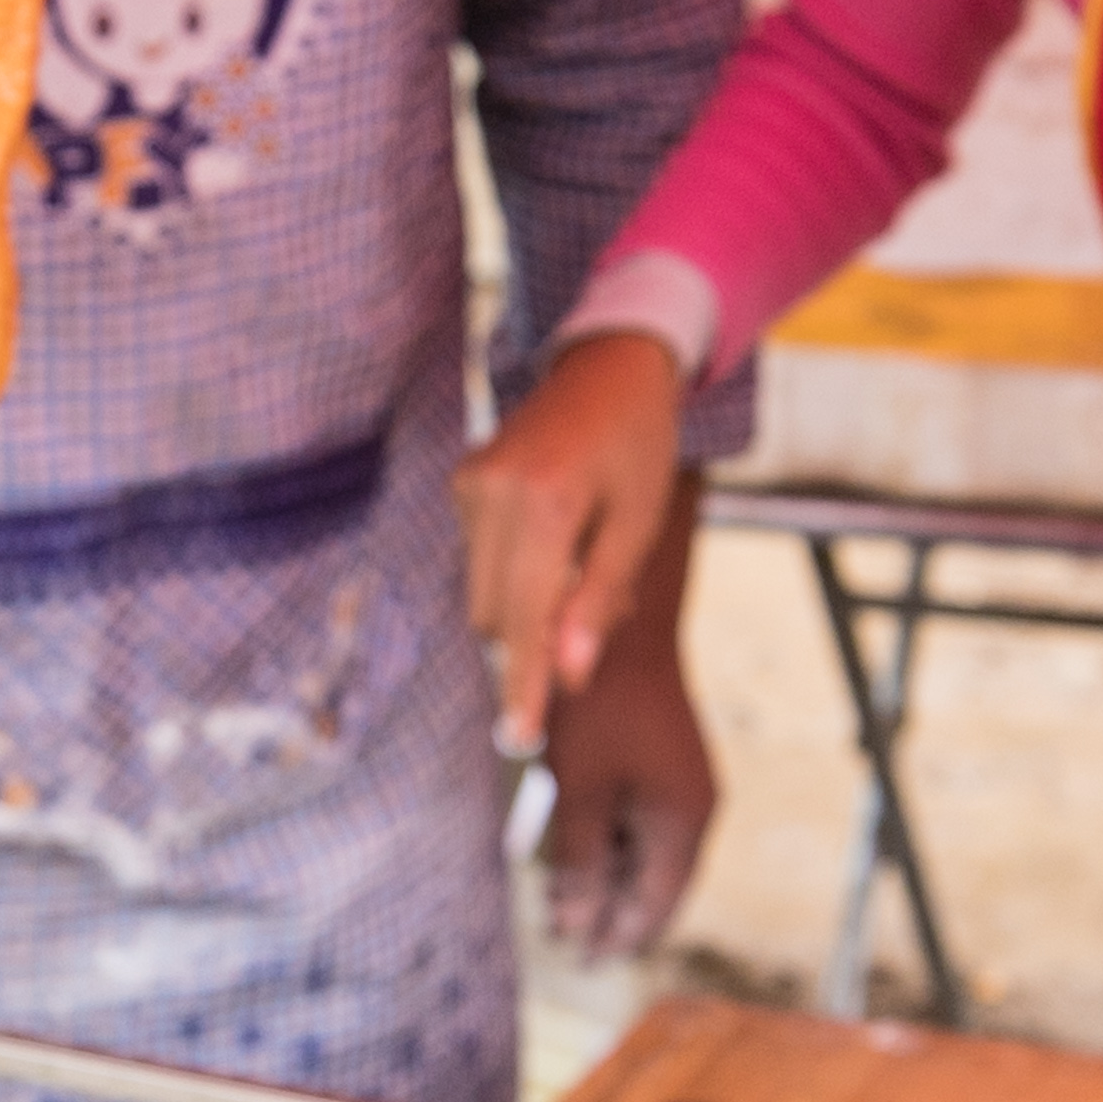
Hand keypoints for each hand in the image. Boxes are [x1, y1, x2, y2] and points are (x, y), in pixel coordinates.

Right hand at [457, 330, 688, 752]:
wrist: (613, 363)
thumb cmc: (640, 445)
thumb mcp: (638, 526)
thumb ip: (598, 601)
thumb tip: (567, 676)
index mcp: (543, 502)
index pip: (525, 619)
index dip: (525, 685)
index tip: (521, 738)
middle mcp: (491, 493)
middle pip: (496, 616)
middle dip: (537, 638)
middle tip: (595, 616)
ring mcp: (469, 485)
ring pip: (482, 593)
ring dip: (527, 604)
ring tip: (581, 564)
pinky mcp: (462, 482)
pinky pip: (478, 558)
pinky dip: (514, 571)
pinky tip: (557, 538)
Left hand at [531, 575, 719, 956]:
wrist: (619, 621)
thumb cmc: (597, 706)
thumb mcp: (580, 792)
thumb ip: (580, 864)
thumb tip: (575, 926)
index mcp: (684, 825)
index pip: (655, 907)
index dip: (617, 939)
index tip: (580, 964)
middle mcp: (691, 810)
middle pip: (652, 884)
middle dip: (608, 912)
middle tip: (560, 939)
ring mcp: (678, 785)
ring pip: (642, 852)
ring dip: (603, 878)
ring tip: (557, 902)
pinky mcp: (660, 763)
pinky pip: (636, 820)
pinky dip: (605, 842)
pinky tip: (570, 853)